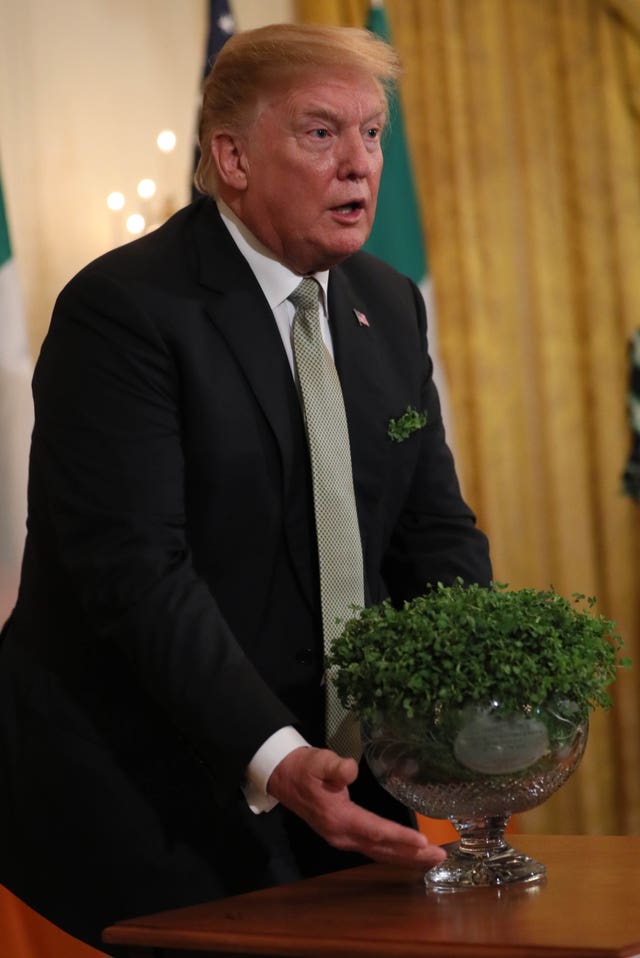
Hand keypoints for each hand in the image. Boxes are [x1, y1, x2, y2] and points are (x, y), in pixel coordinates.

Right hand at [266, 746, 446, 866]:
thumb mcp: (319, 761)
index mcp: (338, 819)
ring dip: (406, 857)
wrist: (283, 776)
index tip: (424, 842)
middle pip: (382, 849)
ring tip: (433, 859)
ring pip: (379, 853)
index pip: (375, 831)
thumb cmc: (305, 767)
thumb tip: (350, 770)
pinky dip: (394, 853)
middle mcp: (342, 835)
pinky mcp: (344, 835)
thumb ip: (335, 767)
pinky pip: (374, 849)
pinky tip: (408, 853)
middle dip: (412, 855)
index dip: (400, 838)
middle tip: (441, 856)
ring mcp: (342, 838)